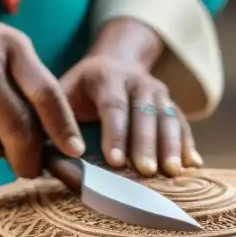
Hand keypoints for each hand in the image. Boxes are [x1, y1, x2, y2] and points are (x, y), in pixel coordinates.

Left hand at [61, 55, 201, 176]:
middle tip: (146, 172)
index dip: (115, 134)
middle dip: (145, 144)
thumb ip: (54, 122)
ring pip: (167, 117)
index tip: (114, 162)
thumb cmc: (78, 91)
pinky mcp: (171, 104)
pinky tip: (193, 165)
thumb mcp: (60, 95)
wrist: (111, 64)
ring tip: (172, 173)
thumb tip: (42, 158)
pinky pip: (181, 123)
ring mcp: (157, 91)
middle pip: (144, 113)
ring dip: (171, 146)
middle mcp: (136, 80)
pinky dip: (188, 143)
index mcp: (105, 75)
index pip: (113, 106)